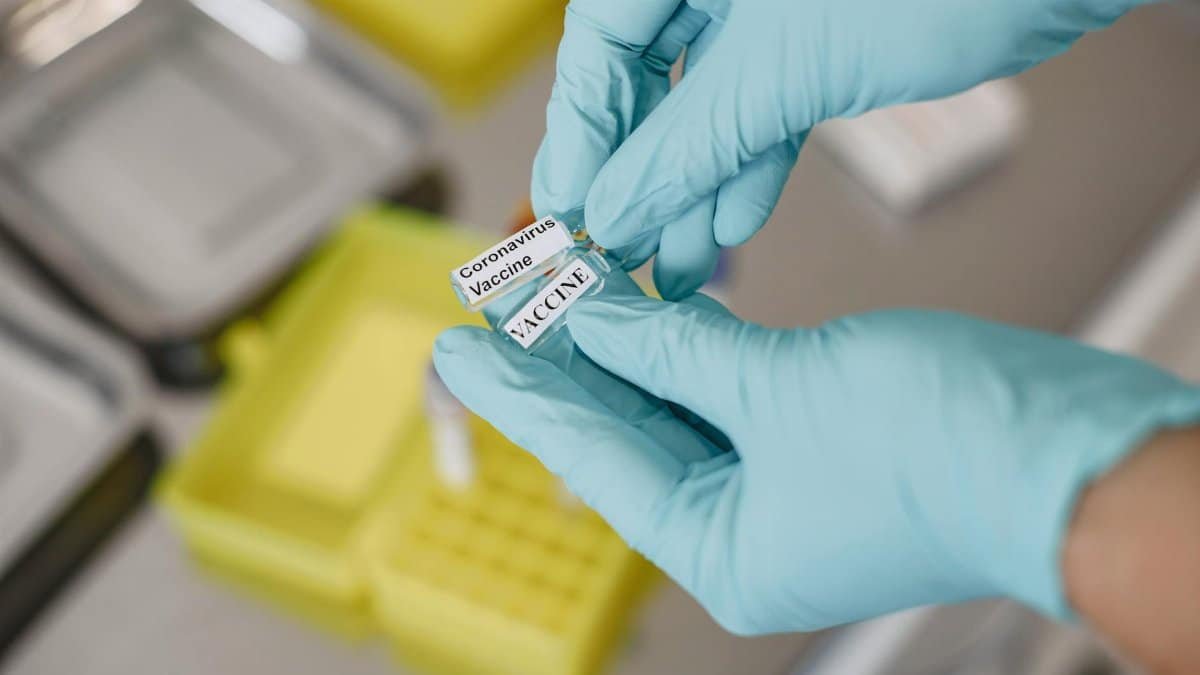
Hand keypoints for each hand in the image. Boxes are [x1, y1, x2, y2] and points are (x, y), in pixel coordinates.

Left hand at [434, 288, 1199, 632]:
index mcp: (723, 550)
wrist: (1080, 460)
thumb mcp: (781, 388)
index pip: (593, 458)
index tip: (465, 348)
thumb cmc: (950, 454)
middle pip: (625, 437)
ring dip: (619, 352)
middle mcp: (744, 531)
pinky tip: (643, 313)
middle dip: (561, 370)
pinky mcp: (817, 448)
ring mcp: (782, 491)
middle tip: (494, 315)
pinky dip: (685, 352)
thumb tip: (598, 318)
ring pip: (673, 411)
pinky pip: (725, 396)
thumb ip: (677, 350)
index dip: (524, 393)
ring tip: (553, 300)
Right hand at [533, 0, 1152, 298]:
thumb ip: (686, 144)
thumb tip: (616, 208)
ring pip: (709, 104)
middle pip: (646, 78)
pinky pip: (764, 108)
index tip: (571, 211)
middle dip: (639, 172)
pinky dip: (748, 168)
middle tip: (618, 247)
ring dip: (692, 189)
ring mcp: (775, 5)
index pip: (600, 43)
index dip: (581, 133)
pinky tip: (731, 222)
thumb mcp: (780, 69)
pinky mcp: (826, 38)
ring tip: (674, 264)